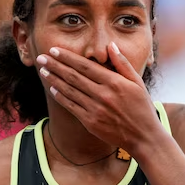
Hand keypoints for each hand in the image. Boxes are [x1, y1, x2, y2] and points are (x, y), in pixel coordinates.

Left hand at [35, 43, 164, 153]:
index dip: (68, 57)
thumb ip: (123, 64)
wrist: (144, 137)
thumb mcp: (138, 83)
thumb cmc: (142, 108)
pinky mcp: (91, 122)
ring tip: (43, 70)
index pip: (86, 66)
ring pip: (70, 91)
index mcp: (115, 82)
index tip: (54, 50)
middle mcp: (103, 95)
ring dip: (54, 79)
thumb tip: (110, 46)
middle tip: (41, 57)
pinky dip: (60, 97)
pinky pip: (71, 107)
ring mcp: (96, 109)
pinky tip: (52, 89)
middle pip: (74, 76)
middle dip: (55, 65)